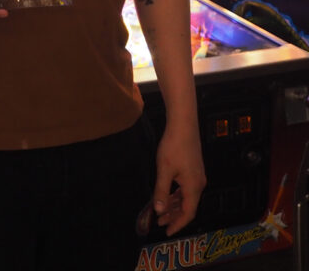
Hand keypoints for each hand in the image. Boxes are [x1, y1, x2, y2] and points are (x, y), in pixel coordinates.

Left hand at [152, 120, 205, 235]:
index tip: (167, 232)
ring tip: (160, 212)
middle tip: (159, 223)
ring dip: (174, 206)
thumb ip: (162, 191)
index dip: (178, 224)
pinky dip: (176, 195)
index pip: (188, 213)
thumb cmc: (173, 147)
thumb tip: (159, 211)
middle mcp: (199, 184)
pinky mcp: (193, 170)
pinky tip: (167, 196)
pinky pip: (185, 189)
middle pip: (187, 207)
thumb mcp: (164, 170)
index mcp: (193, 187)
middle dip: (174, 216)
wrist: (184, 125)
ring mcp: (197, 177)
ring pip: (186, 198)